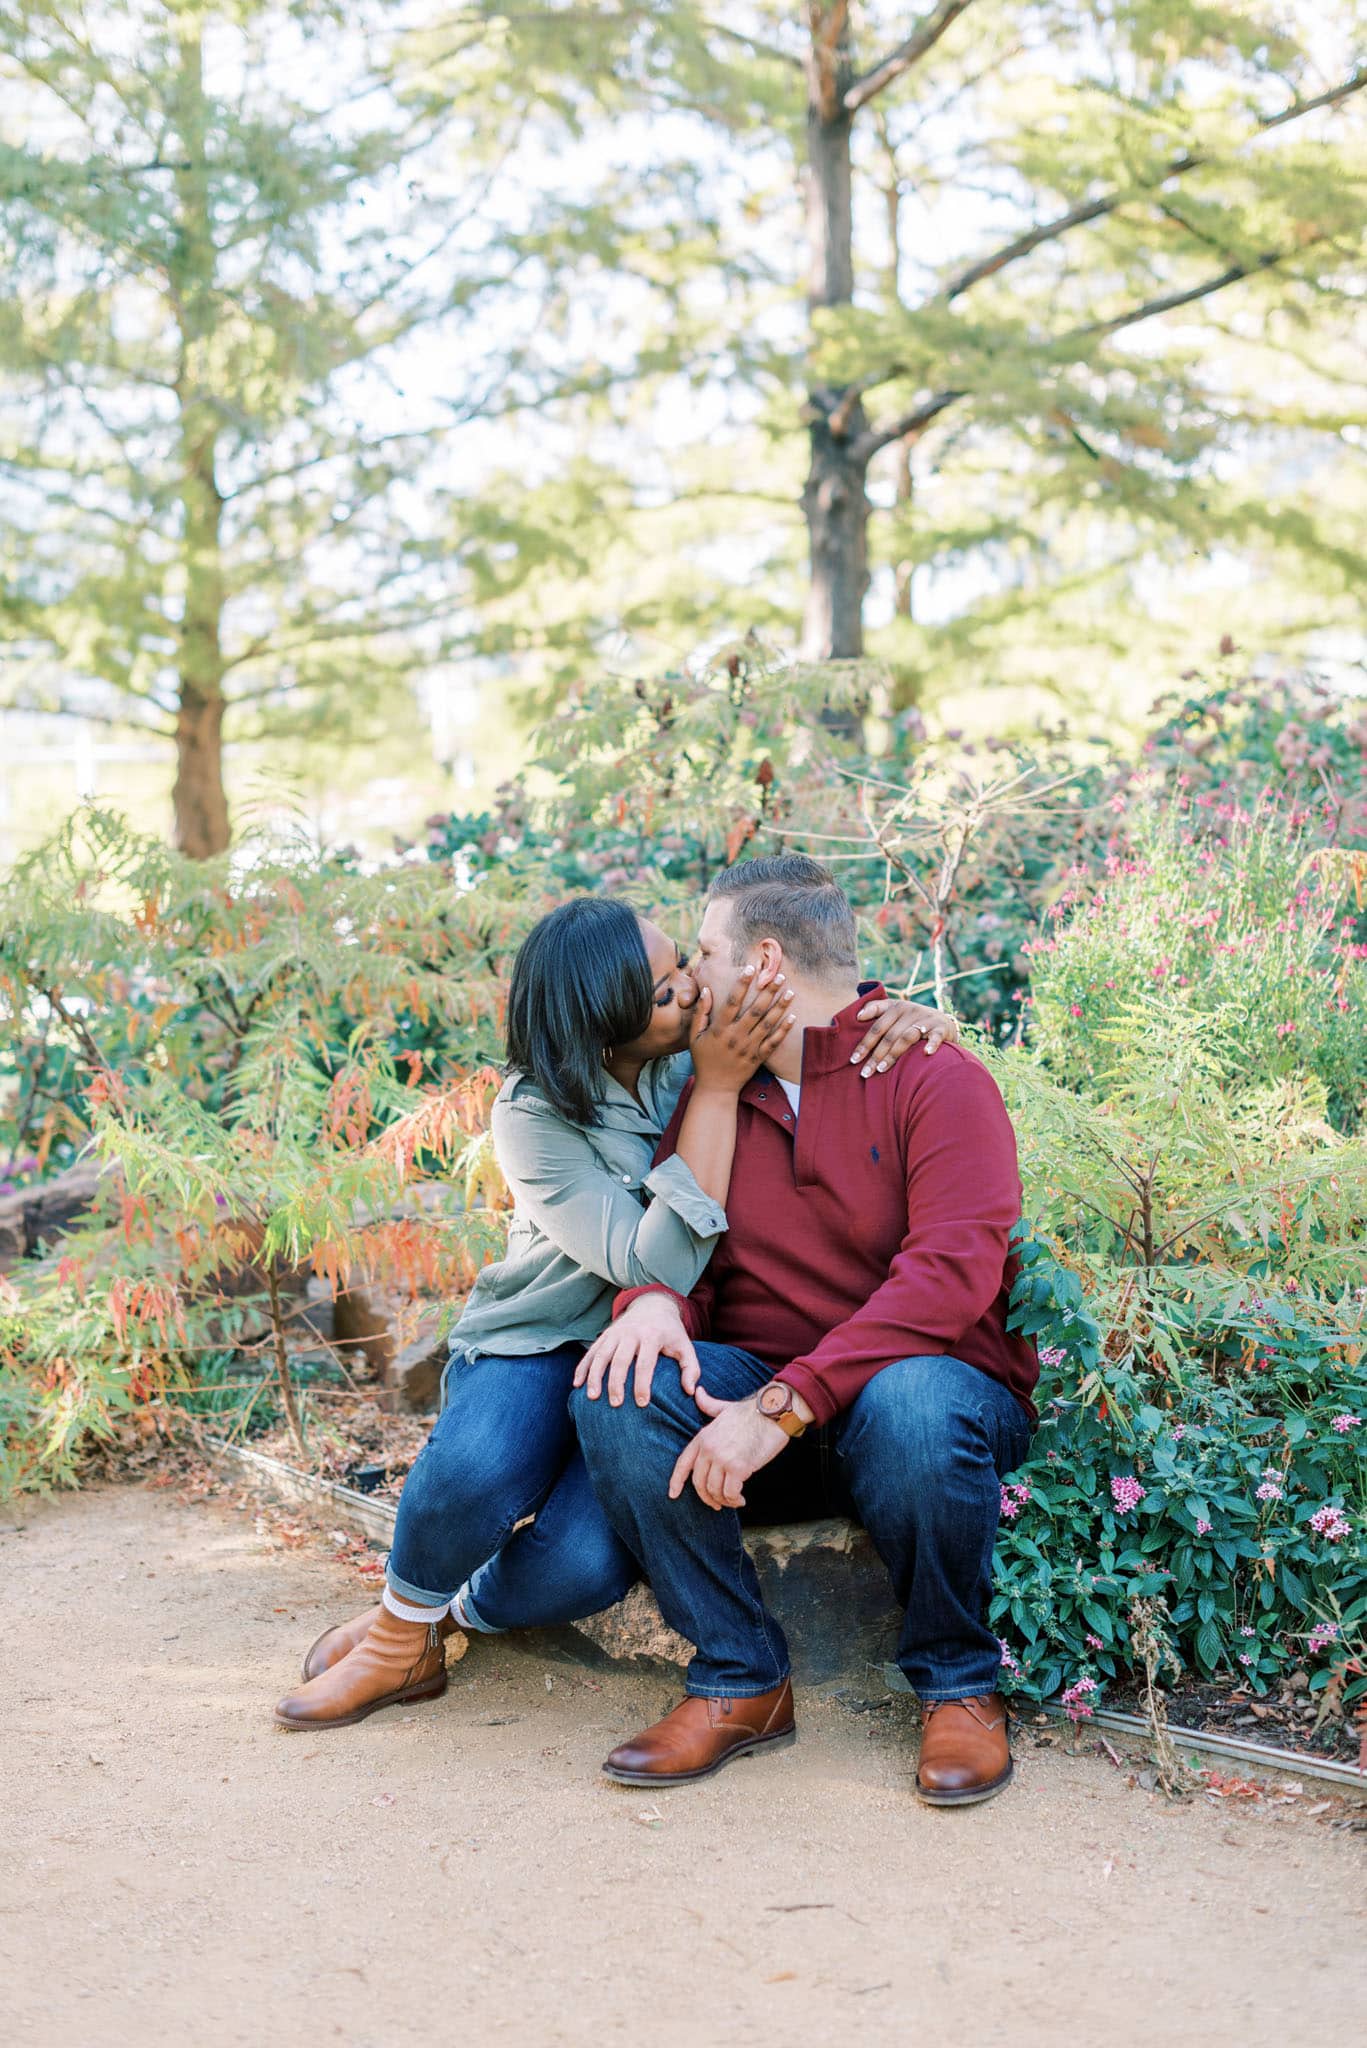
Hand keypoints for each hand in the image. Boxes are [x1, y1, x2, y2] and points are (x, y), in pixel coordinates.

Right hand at [574, 1293, 700, 1408]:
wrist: (653, 1304)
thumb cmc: (670, 1332)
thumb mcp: (685, 1346)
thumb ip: (691, 1369)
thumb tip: (690, 1391)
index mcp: (652, 1336)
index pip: (645, 1362)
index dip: (642, 1383)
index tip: (641, 1403)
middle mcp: (631, 1333)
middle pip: (620, 1359)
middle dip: (616, 1382)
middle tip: (615, 1404)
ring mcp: (615, 1333)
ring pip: (601, 1355)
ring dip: (594, 1376)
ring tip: (592, 1397)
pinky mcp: (605, 1335)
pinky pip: (591, 1352)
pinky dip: (583, 1367)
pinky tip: (577, 1384)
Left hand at [668, 1387, 789, 1509]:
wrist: (772, 1413)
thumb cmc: (751, 1411)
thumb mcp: (724, 1408)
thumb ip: (708, 1404)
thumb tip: (697, 1392)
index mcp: (703, 1437)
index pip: (683, 1463)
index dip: (676, 1481)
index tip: (673, 1494)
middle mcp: (709, 1449)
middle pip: (699, 1482)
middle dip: (706, 1497)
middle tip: (716, 1504)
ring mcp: (722, 1458)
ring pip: (714, 1490)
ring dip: (723, 1501)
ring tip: (733, 1501)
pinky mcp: (739, 1468)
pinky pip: (730, 1493)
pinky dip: (734, 1500)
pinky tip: (741, 1500)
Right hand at [687, 964, 795, 1094]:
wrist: (716, 1088)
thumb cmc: (703, 1059)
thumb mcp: (695, 1036)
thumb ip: (700, 1012)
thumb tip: (706, 990)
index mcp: (720, 1029)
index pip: (732, 1001)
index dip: (742, 984)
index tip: (751, 968)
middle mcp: (736, 1036)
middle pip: (755, 1010)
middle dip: (769, 992)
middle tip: (780, 976)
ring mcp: (749, 1047)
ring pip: (768, 1024)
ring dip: (780, 1007)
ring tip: (791, 992)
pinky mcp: (758, 1057)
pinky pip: (773, 1042)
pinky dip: (784, 1030)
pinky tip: (793, 1017)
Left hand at [849, 998, 959, 1076]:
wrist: (944, 1022)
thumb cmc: (912, 1019)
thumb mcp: (895, 1010)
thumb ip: (876, 1009)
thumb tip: (857, 1016)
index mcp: (897, 1008)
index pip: (877, 1027)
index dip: (864, 1043)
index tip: (853, 1060)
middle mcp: (911, 1011)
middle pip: (889, 1036)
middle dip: (875, 1055)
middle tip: (865, 1073)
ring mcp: (926, 1020)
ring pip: (907, 1038)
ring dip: (893, 1054)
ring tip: (881, 1070)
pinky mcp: (941, 1029)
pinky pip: (935, 1037)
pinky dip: (931, 1044)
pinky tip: (925, 1053)